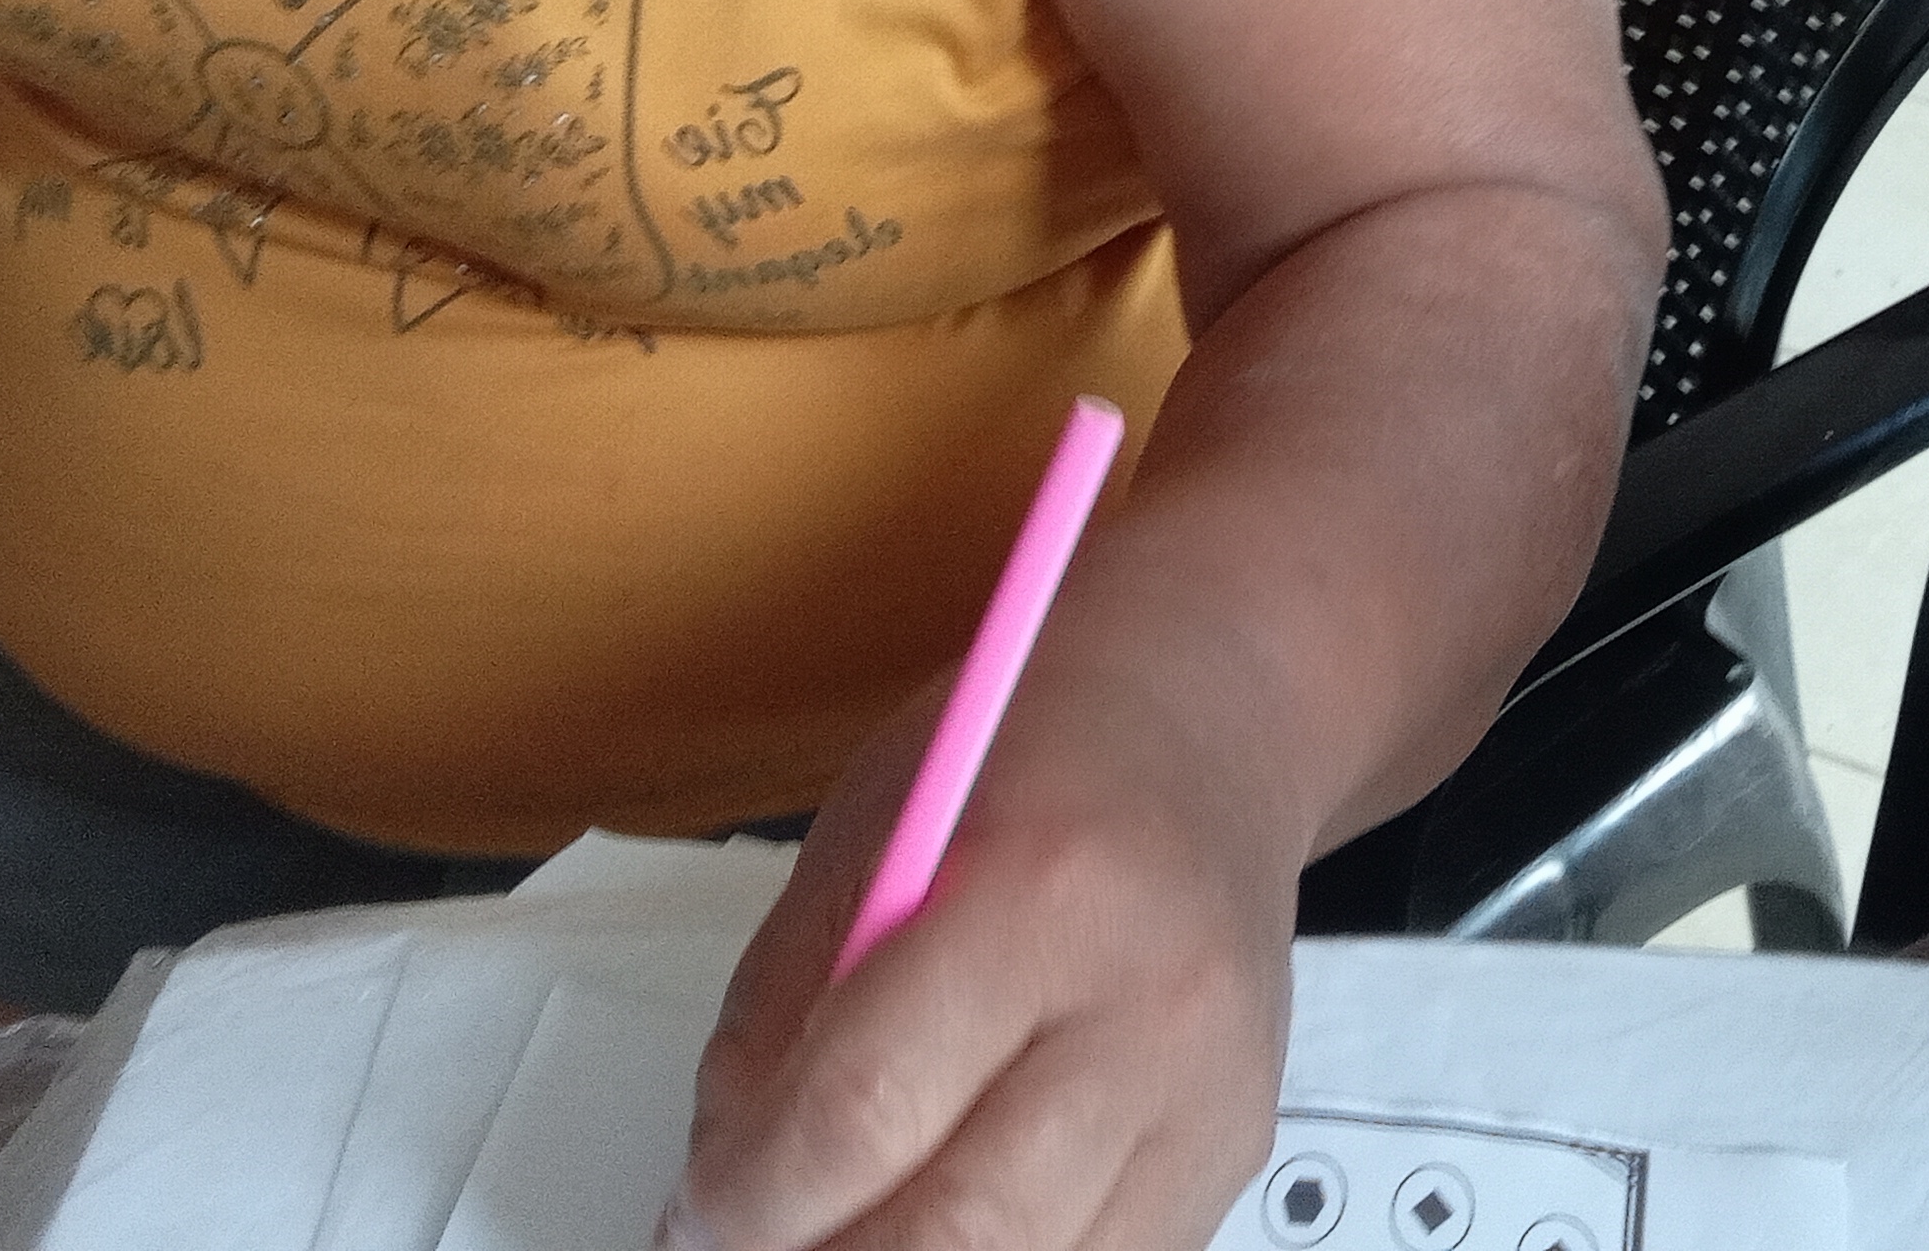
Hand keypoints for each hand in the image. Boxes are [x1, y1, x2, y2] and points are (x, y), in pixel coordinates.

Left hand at [666, 665, 1295, 1250]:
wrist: (1207, 728)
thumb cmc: (1038, 752)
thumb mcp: (873, 830)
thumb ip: (783, 1007)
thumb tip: (719, 1182)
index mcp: (1044, 893)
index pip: (861, 1113)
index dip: (748, 1197)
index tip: (695, 1214)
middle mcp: (1149, 1006)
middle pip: (954, 1234)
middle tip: (755, 1238)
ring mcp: (1207, 1093)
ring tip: (847, 1220)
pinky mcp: (1234, 1150)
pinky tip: (949, 1207)